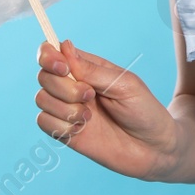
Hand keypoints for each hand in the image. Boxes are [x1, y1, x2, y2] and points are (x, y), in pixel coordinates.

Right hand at [35, 39, 181, 180]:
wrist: (153, 148)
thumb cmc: (144, 110)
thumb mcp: (124, 84)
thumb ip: (92, 69)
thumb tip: (64, 46)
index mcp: (87, 68)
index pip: (53, 53)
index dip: (48, 57)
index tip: (63, 68)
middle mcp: (73, 86)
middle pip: (44, 76)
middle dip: (63, 87)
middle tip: (90, 95)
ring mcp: (67, 109)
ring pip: (41, 99)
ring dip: (64, 107)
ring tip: (89, 116)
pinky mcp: (65, 132)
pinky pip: (43, 122)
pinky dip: (61, 125)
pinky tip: (82, 129)